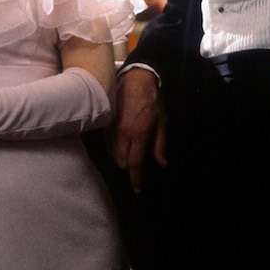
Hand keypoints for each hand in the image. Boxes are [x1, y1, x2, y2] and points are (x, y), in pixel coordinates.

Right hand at [110, 67, 166, 192]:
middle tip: (136, 169)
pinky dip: (115, 149)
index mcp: (138, 134)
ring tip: (130, 157)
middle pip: (121, 162)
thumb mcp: (163, 122)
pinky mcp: (106, 124)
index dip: (136, 178)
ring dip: (121, 159)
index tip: (137, 189)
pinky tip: (123, 145)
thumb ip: (160, 145)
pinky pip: (108, 144)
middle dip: (128, 169)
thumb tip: (162, 164)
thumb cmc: (152, 100)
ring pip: (113, 154)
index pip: (135, 163)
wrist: (136, 79)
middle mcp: (123, 134)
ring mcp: (112, 128)